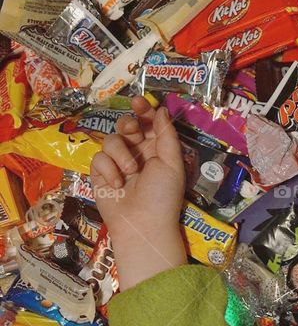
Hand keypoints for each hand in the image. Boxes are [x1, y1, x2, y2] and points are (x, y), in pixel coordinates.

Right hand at [91, 97, 187, 289]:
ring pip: (111, 139)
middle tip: (131, 129)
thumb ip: (166, 135)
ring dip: (121, 154)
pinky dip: (108, 170)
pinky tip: (117, 185)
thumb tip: (162, 109)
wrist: (142, 224)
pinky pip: (98, 157)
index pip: (149, 122)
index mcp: (158, 148)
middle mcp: (137, 152)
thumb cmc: (163, 195)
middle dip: (128, 123)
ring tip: (131, 172)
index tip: (140, 102)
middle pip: (126, 125)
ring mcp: (117, 162)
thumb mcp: (171, 163)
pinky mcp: (100, 172)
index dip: (144, 109)